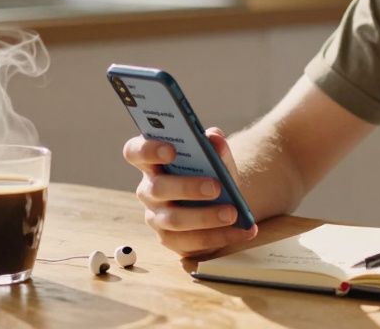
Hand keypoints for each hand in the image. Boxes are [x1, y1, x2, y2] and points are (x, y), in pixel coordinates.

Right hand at [123, 127, 257, 257]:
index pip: (135, 152)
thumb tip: (214, 137)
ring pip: (175, 220)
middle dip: (186, 187)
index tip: (171, 149)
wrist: (220, 200)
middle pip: (157, 188)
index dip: (148, 150)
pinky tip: (244, 230)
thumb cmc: (209, 172)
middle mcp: (148, 190)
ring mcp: (157, 218)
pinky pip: (194, 242)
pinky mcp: (172, 241)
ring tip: (233, 213)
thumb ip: (214, 146)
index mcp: (152, 162)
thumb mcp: (214, 158)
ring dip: (206, 217)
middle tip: (215, 186)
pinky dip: (222, 236)